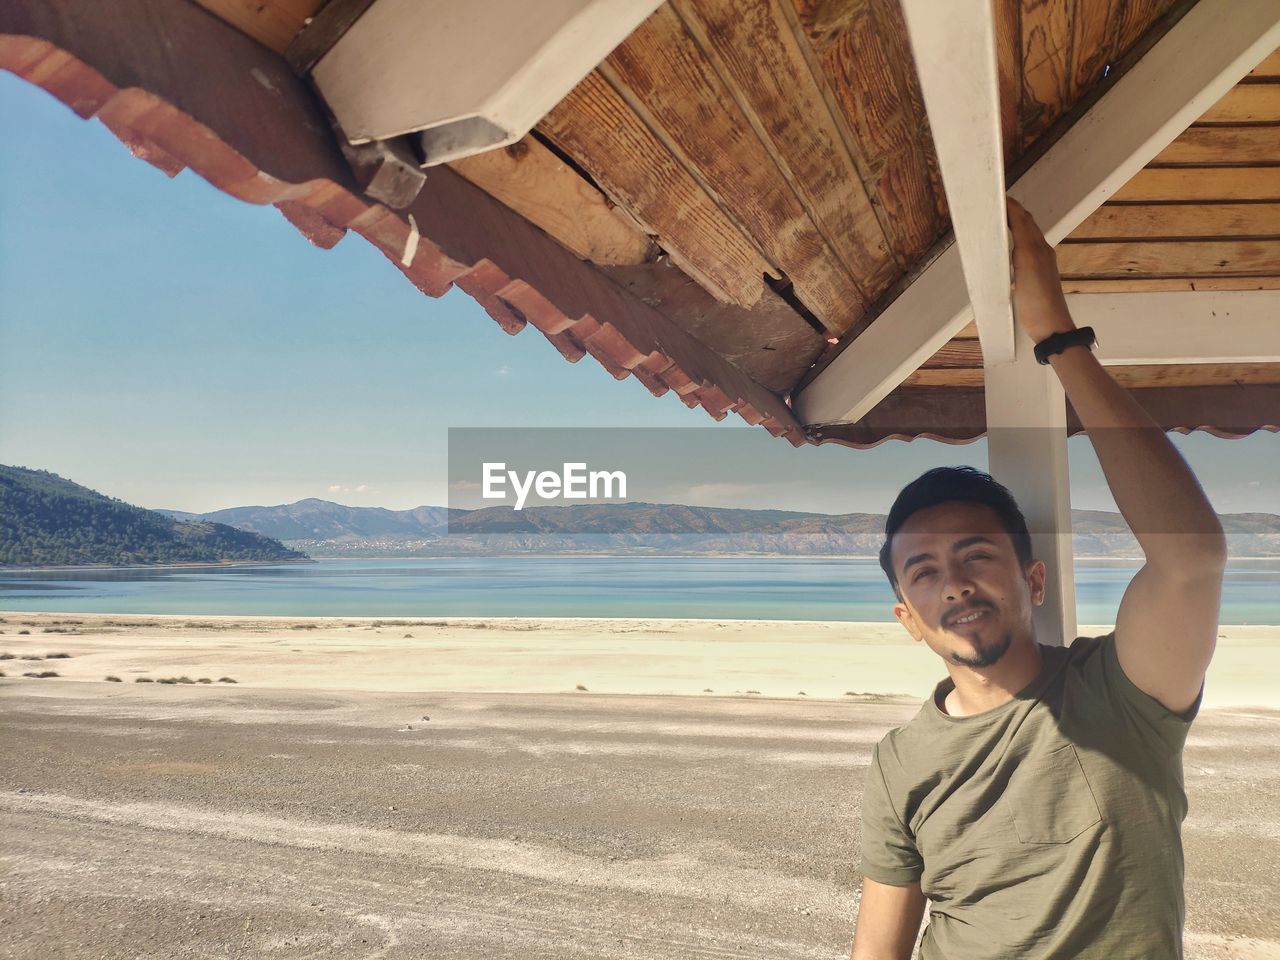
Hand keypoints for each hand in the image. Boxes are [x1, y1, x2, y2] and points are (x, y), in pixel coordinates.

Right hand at [1007, 197, 1074, 341]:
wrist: (1049, 326)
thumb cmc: (1037, 298)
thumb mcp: (1027, 263)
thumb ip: (1022, 237)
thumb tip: (1015, 214)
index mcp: (1038, 247)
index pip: (1024, 218)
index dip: (1011, 205)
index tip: (997, 194)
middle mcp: (1040, 252)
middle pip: (1026, 226)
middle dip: (1012, 212)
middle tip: (995, 203)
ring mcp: (1037, 266)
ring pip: (1024, 238)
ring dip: (1012, 226)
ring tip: (998, 220)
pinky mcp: (1032, 279)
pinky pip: (1021, 254)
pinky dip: (1011, 244)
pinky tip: (1004, 250)